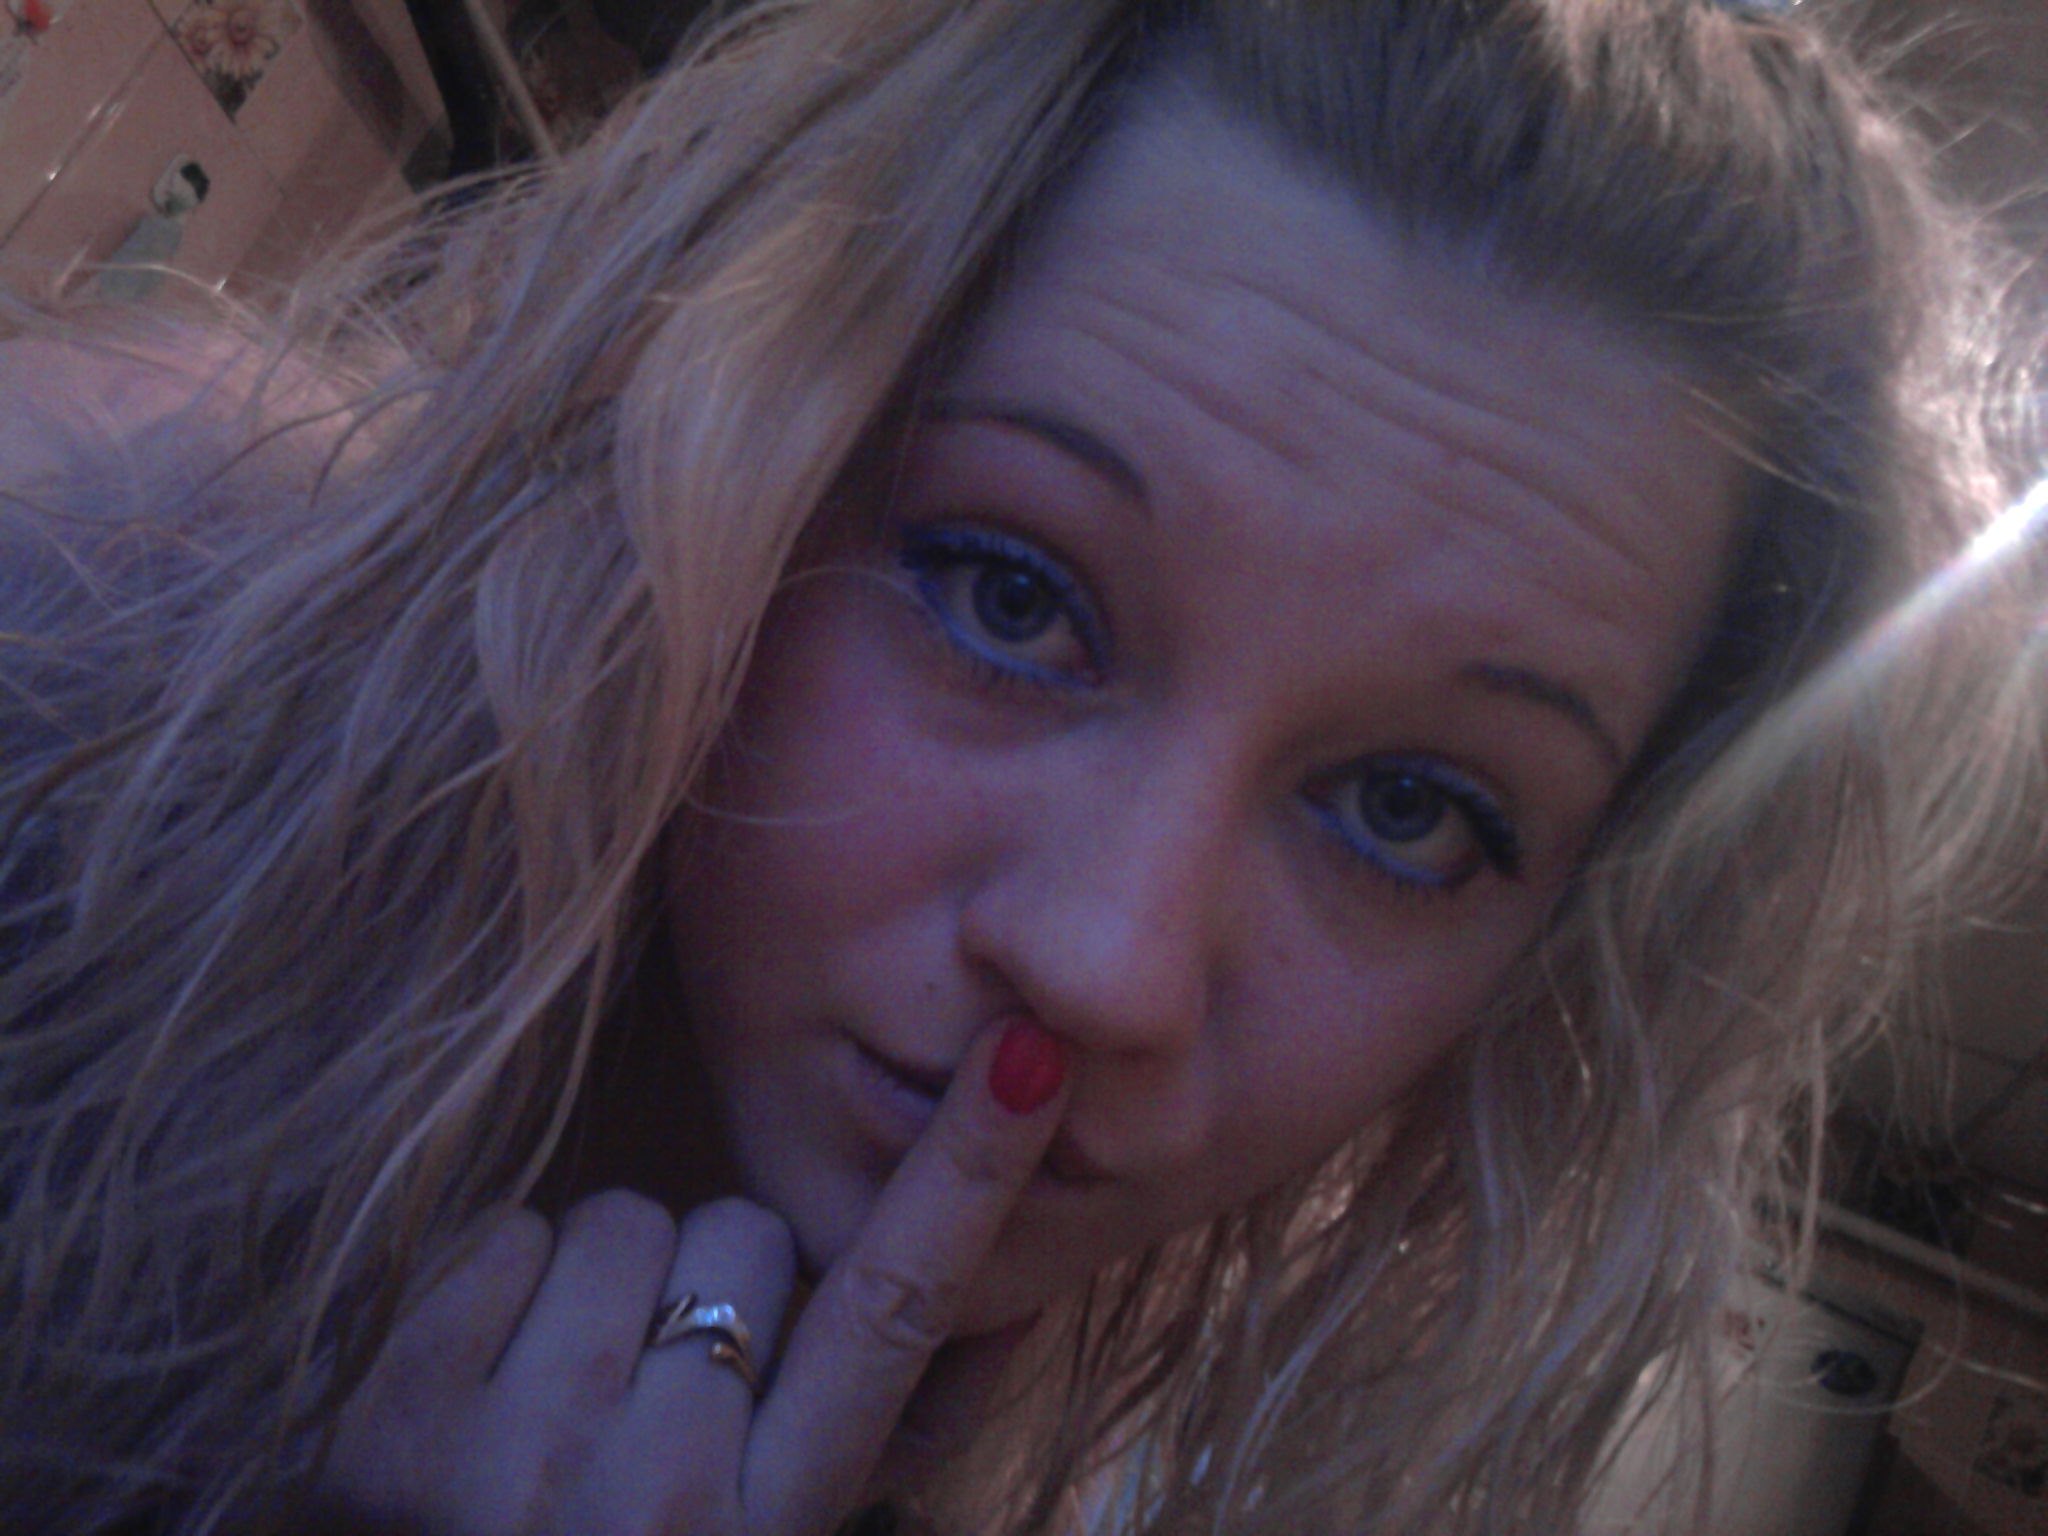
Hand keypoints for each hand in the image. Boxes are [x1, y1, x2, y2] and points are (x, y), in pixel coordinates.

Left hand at [316, 1020, 1068, 1535]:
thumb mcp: (768, 1527)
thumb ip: (859, 1426)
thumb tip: (1003, 1306)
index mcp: (774, 1525)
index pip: (893, 1313)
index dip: (968, 1174)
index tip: (1031, 1056)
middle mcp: (661, 1504)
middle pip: (744, 1231)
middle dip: (716, 1265)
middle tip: (664, 1367)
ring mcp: (519, 1469)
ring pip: (622, 1219)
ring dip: (608, 1273)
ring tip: (572, 1379)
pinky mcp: (398, 1434)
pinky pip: (508, 1238)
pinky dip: (505, 1283)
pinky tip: (495, 1376)